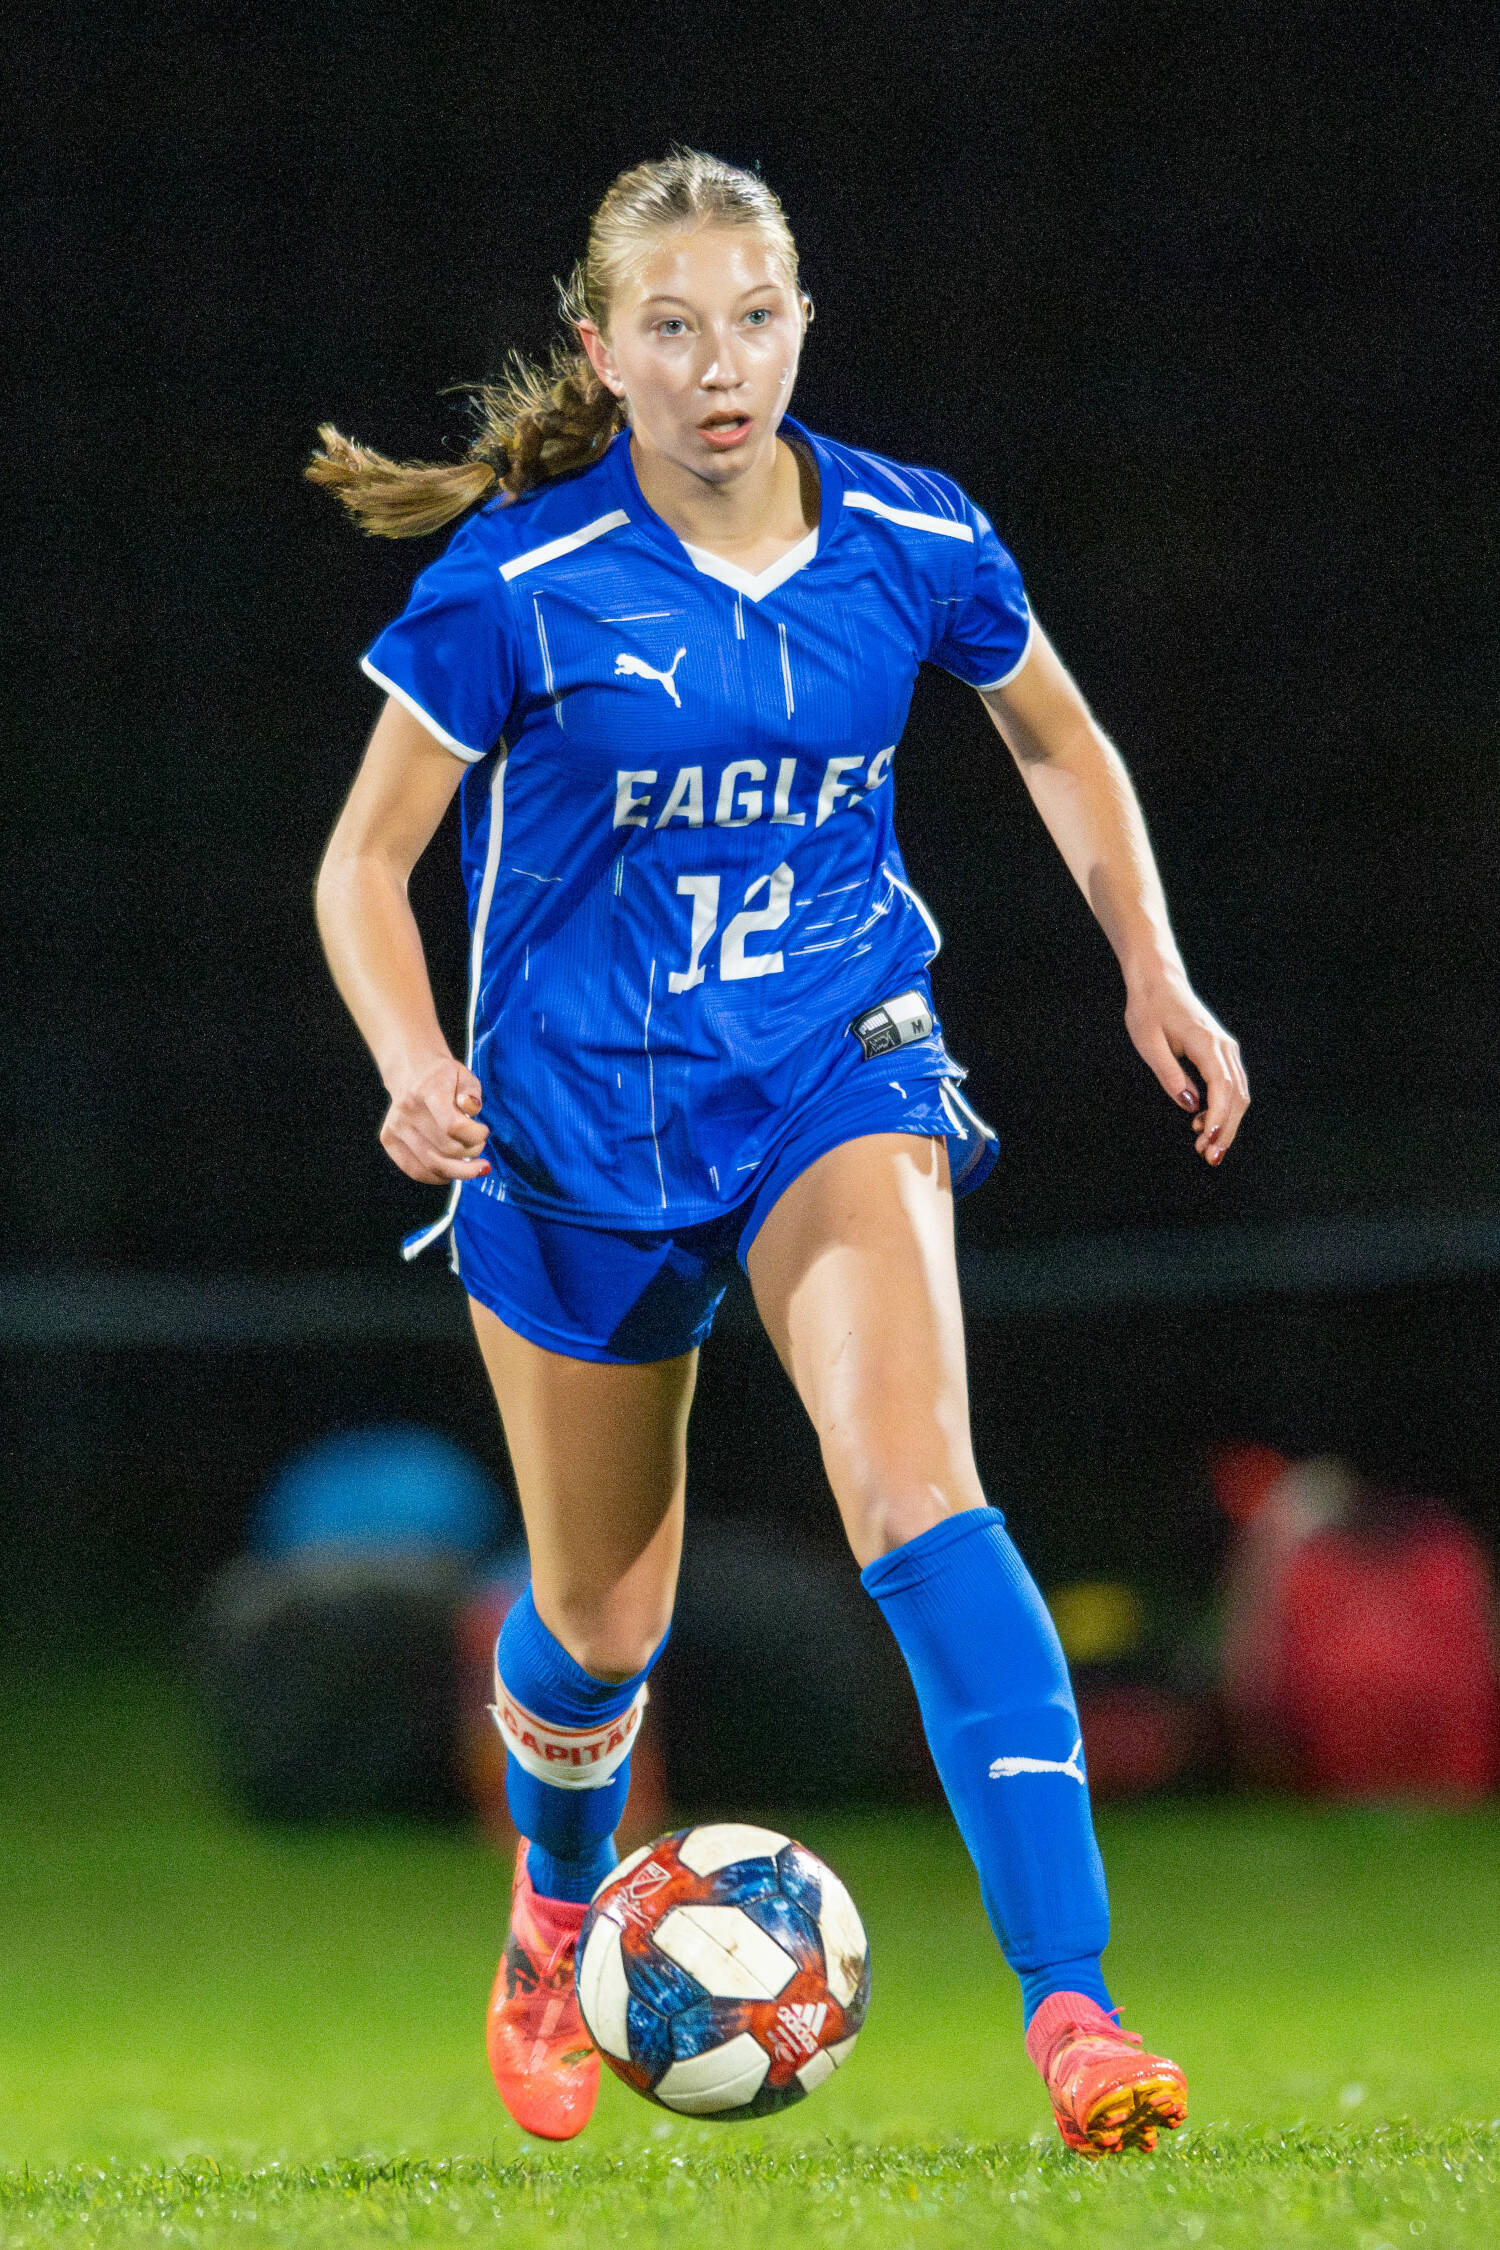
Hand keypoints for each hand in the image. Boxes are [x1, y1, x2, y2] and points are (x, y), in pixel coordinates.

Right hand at [379, 1056, 490, 1184]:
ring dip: (459, 1170)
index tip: (483, 1132)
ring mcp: (395, 1127)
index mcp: (427, 1090)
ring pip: (433, 1165)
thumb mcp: (464, 1076)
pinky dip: (439, 1176)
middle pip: (446, 1149)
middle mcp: (407, 1110)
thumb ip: (472, 1092)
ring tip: (471, 1164)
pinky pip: (416, 1171)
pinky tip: (452, 1171)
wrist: (411, 1071)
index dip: (475, 1135)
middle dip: (471, 1152)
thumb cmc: (443, 1077)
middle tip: (478, 1146)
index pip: (453, 1126)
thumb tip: (471, 1107)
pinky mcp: (389, 1140)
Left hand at [1124, 971, 1249, 1163]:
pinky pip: (1230, 1085)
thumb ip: (1169, 1075)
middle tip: (1210, 1158)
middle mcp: (1223, 1046)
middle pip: (1237, 1095)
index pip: (1222, 1088)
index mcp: (1206, 1043)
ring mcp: (1225, 1048)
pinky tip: (1204, 1123)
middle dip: (1227, 1129)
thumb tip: (1190, 1105)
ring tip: (1206, 1147)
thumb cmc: (1148, 1010)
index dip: (1220, 1118)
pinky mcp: (1221, 1052)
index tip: (1210, 1142)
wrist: (1158, 981)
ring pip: (1238, 1093)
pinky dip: (1223, 1108)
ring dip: (1227, 1122)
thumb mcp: (1148, 1043)